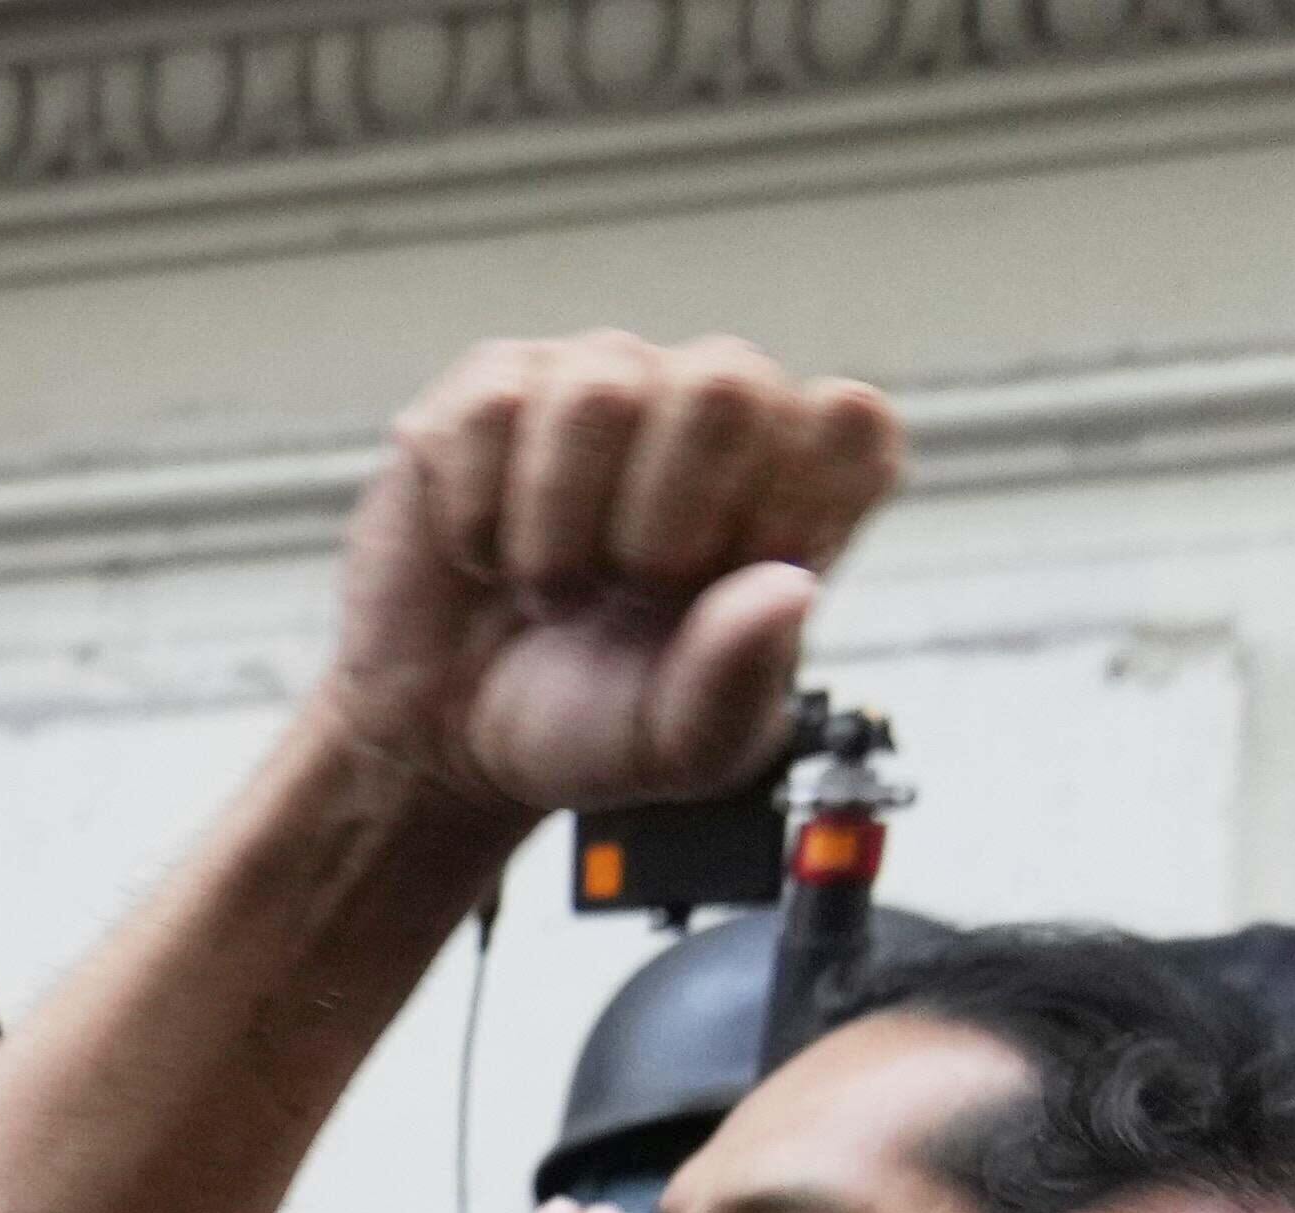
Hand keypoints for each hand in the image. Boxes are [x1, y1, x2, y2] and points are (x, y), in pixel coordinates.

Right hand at [312, 335, 908, 827]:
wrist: (445, 740)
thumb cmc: (586, 725)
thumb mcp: (678, 746)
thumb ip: (739, 683)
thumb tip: (788, 588)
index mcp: (794, 482)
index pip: (849, 425)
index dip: (783, 511)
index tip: (721, 595)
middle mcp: (711, 410)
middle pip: (727, 385)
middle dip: (663, 519)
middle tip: (628, 594)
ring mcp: (604, 385)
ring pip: (601, 394)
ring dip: (561, 528)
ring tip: (552, 586)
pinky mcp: (496, 388)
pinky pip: (494, 413)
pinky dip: (482, 516)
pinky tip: (487, 554)